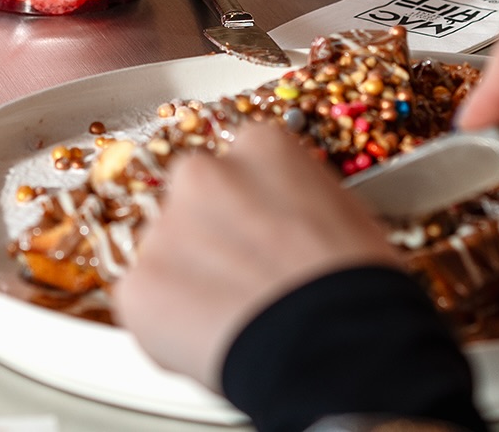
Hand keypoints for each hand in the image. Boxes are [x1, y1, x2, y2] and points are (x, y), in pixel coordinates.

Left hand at [111, 121, 397, 390]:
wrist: (341, 350)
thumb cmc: (358, 289)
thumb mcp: (345, 214)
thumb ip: (294, 199)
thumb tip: (283, 217)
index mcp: (258, 147)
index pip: (237, 170)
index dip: (249, 213)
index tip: (261, 241)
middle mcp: (201, 172)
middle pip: (194, 202)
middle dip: (211, 238)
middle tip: (244, 282)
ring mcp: (165, 227)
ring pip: (166, 252)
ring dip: (187, 281)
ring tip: (232, 319)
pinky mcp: (139, 284)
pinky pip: (144, 303)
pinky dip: (167, 326)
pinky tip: (209, 342)